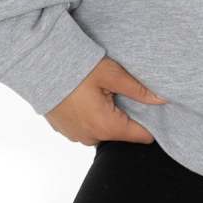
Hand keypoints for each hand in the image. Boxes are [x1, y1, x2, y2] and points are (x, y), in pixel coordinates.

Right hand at [44, 56, 168, 144]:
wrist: (40, 65)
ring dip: (106, 115)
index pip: (141, 136)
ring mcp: (75, 135)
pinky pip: (86, 127)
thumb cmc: (77, 68)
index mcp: (106, 126)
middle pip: (121, 133)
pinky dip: (89, 115)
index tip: (150, 106)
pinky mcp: (64, 129)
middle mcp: (91, 137)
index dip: (150, 122)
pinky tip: (85, 96)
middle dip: (125, 115)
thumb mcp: (113, 74)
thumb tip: (162, 99)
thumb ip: (139, 90)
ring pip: (103, 130)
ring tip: (100, 92)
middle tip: (119, 92)